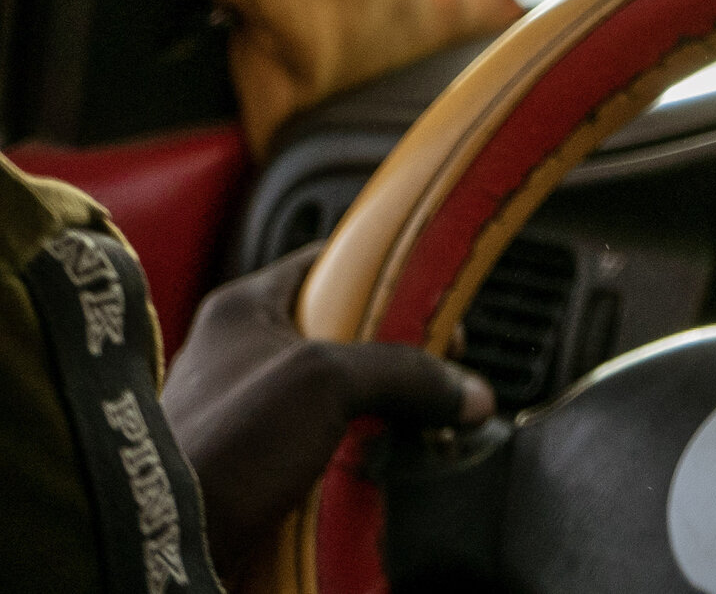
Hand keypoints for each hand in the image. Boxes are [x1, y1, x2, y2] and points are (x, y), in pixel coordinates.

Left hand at [160, 243, 493, 576]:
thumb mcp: (323, 383)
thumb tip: (465, 391)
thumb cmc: (215, 449)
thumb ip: (402, 373)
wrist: (161, 543)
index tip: (434, 294)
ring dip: (376, 415)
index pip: (330, 263)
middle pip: (346, 336)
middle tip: (430, 372)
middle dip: (391, 359)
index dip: (386, 273)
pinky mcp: (257, 466)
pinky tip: (375, 466)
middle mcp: (243, 355)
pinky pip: (325, 449)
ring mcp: (249, 413)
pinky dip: (355, 458)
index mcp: (245, 309)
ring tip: (408, 424)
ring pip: (339, 398)